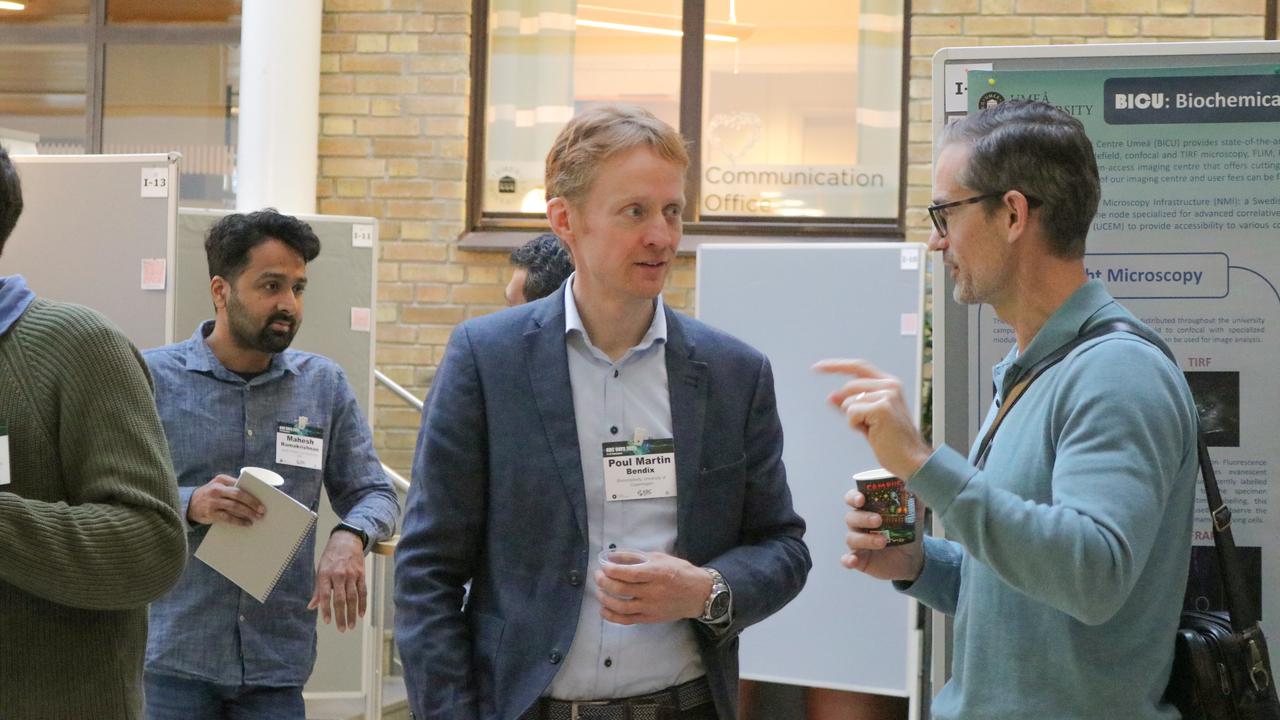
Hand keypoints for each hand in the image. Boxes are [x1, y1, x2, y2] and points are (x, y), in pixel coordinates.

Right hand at [188, 474, 265, 526]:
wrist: (189, 504)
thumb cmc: (210, 493)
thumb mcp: (218, 485)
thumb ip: (232, 486)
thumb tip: (254, 495)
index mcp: (221, 480)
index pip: (240, 484)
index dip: (252, 492)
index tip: (263, 497)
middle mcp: (216, 489)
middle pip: (238, 495)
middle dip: (252, 503)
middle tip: (262, 510)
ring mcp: (213, 502)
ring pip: (234, 507)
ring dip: (248, 513)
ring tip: (257, 517)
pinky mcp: (211, 514)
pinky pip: (228, 518)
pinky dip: (239, 521)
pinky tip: (247, 523)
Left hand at [308, 530, 366, 631]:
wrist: (347, 540)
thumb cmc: (331, 557)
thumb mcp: (320, 570)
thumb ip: (318, 590)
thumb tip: (311, 606)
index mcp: (325, 574)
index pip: (325, 595)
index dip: (326, 610)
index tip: (327, 622)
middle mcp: (339, 575)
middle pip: (341, 599)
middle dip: (341, 616)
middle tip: (341, 629)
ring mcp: (351, 575)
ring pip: (353, 597)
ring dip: (352, 613)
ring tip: (351, 626)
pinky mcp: (361, 574)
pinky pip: (363, 591)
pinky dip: (363, 604)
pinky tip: (361, 614)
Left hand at [594, 551, 712, 624]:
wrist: (699, 594)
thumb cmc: (680, 571)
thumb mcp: (660, 558)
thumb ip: (636, 557)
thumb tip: (613, 556)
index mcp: (657, 573)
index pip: (629, 573)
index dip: (612, 570)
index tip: (603, 566)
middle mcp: (653, 592)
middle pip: (621, 590)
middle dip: (604, 582)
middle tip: (598, 576)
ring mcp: (651, 607)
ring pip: (621, 607)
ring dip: (605, 599)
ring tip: (599, 591)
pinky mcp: (650, 618)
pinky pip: (627, 620)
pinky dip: (612, 616)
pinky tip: (604, 609)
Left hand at [813, 358, 932, 479]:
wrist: (911, 459)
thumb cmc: (892, 441)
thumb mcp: (868, 418)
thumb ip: (851, 404)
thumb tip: (832, 397)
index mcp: (889, 384)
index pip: (858, 367)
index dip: (836, 366)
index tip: (818, 367)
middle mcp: (890, 385)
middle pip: (849, 387)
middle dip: (848, 407)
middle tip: (867, 425)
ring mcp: (887, 395)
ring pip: (848, 402)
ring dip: (855, 419)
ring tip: (874, 429)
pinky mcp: (882, 407)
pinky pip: (851, 413)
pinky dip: (856, 425)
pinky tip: (873, 432)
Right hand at [842, 488, 924, 581]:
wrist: (914, 559)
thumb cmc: (908, 532)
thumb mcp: (914, 515)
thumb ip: (914, 498)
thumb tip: (920, 478)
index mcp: (868, 509)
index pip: (853, 499)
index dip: (853, 497)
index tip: (862, 499)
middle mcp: (859, 524)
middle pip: (851, 517)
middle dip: (863, 518)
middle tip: (878, 521)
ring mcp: (857, 542)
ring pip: (851, 538)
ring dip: (865, 539)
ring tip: (882, 542)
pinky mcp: (859, 559)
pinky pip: (848, 559)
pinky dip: (848, 560)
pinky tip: (853, 561)